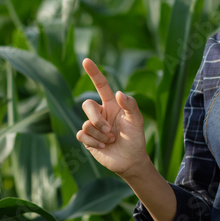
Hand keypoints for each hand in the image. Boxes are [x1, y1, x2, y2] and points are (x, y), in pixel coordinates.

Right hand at [76, 58, 148, 177]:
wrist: (131, 160)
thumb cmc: (135, 138)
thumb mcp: (137, 120)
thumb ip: (131, 105)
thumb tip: (118, 92)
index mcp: (111, 104)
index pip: (100, 85)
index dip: (94, 73)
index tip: (86, 60)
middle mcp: (100, 113)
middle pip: (87, 105)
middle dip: (96, 118)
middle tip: (110, 131)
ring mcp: (92, 126)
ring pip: (86, 124)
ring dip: (101, 135)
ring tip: (112, 141)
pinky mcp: (87, 139)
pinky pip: (82, 135)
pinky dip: (94, 142)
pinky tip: (103, 147)